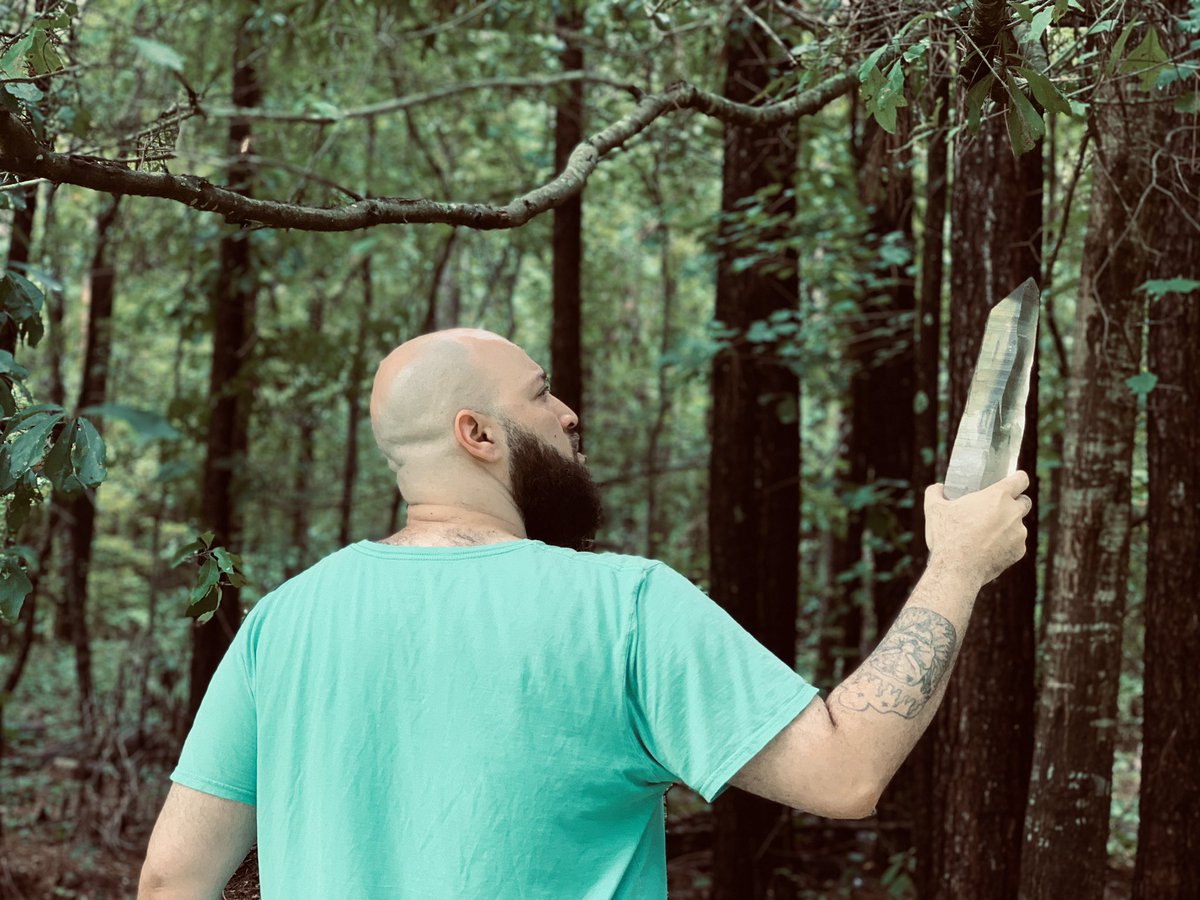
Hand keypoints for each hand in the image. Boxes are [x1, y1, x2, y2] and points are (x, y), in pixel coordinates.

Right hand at [924, 470, 1032, 586]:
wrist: (957, 569)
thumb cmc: (947, 536)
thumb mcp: (934, 509)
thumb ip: (935, 493)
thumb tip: (938, 488)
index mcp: (997, 496)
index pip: (1021, 479)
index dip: (1018, 478)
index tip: (1013, 481)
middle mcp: (1013, 513)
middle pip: (1024, 502)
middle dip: (1014, 504)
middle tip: (995, 510)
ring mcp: (1019, 534)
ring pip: (1018, 526)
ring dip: (1007, 527)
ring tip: (985, 535)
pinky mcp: (1019, 552)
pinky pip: (1015, 544)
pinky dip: (1005, 545)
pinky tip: (988, 550)